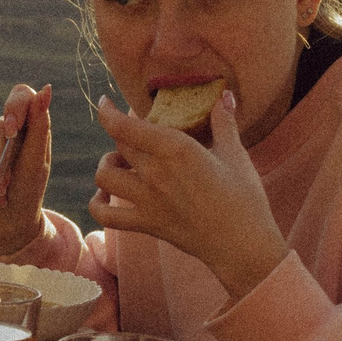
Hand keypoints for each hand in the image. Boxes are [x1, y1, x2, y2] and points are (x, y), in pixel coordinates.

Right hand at [0, 84, 54, 257]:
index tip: (13, 131)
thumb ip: (39, 126)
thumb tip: (46, 89)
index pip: (20, 95)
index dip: (15, 107)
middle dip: (2, 162)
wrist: (8, 225)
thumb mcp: (38, 163)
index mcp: (27, 125)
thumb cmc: (28, 192)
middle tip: (8, 186)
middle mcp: (2, 128)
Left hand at [88, 89, 288, 297]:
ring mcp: (147, 200)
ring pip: (104, 177)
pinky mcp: (146, 224)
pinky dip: (97, 204)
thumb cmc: (244, 197)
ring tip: (119, 164)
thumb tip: (225, 95)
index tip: (105, 103)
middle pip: (118, 146)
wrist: (242, 244)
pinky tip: (104, 197)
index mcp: (175, 149)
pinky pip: (105, 215)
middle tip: (135, 136)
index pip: (125, 127)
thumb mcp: (235, 154)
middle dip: (121, 136)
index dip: (108, 112)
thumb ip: (224, 122)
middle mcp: (154, 173)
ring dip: (105, 166)